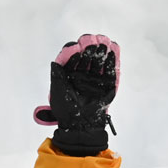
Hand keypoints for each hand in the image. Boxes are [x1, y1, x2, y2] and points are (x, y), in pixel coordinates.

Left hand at [33, 34, 119, 156]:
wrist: (80, 125)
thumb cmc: (66, 110)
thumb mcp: (57, 90)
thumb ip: (56, 74)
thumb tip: (55, 61)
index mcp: (70, 75)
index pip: (72, 58)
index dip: (74, 51)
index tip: (76, 48)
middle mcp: (83, 75)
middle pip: (87, 57)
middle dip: (89, 48)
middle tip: (91, 42)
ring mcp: (96, 80)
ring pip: (99, 62)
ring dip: (101, 51)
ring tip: (102, 43)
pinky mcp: (107, 85)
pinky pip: (111, 71)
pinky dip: (112, 60)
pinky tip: (112, 50)